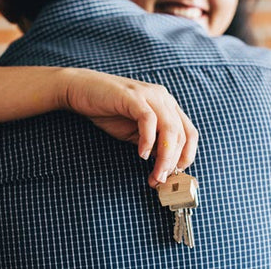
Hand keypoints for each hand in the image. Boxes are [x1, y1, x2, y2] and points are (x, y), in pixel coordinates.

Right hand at [57, 68, 198, 187]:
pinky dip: (148, 140)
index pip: (190, 133)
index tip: (174, 176)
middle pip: (182, 134)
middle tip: (160, 180)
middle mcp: (163, 98)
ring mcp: (149, 95)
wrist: (80, 90)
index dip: (187, 157)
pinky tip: (141, 155)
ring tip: (155, 174)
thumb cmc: (107, 111)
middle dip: (173, 162)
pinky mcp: (133, 96)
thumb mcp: (135, 132)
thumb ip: (153, 144)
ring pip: (170, 129)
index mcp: (168, 105)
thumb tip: (166, 166)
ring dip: (165, 157)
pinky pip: (149, 120)